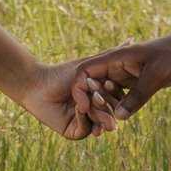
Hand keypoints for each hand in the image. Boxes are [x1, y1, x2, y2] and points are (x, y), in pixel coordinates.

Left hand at [13, 59, 132, 138]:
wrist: (38, 84)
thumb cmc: (62, 73)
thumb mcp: (90, 64)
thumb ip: (112, 55)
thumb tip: (132, 39)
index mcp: (101, 100)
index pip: (116, 100)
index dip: (119, 96)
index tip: (124, 90)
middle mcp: (94, 113)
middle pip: (109, 114)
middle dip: (112, 111)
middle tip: (116, 108)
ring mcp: (85, 123)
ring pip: (98, 124)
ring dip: (100, 117)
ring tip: (105, 117)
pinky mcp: (73, 131)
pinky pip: (84, 129)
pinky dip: (83, 119)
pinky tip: (80, 108)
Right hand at [67, 12, 170, 131]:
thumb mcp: (158, 75)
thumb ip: (138, 95)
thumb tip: (119, 118)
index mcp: (118, 58)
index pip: (86, 72)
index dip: (81, 91)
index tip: (84, 108)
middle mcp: (119, 65)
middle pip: (95, 86)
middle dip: (95, 106)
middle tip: (104, 126)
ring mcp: (129, 73)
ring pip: (109, 93)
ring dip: (107, 109)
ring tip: (111, 128)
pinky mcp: (140, 80)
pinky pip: (123, 95)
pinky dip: (120, 107)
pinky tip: (121, 121)